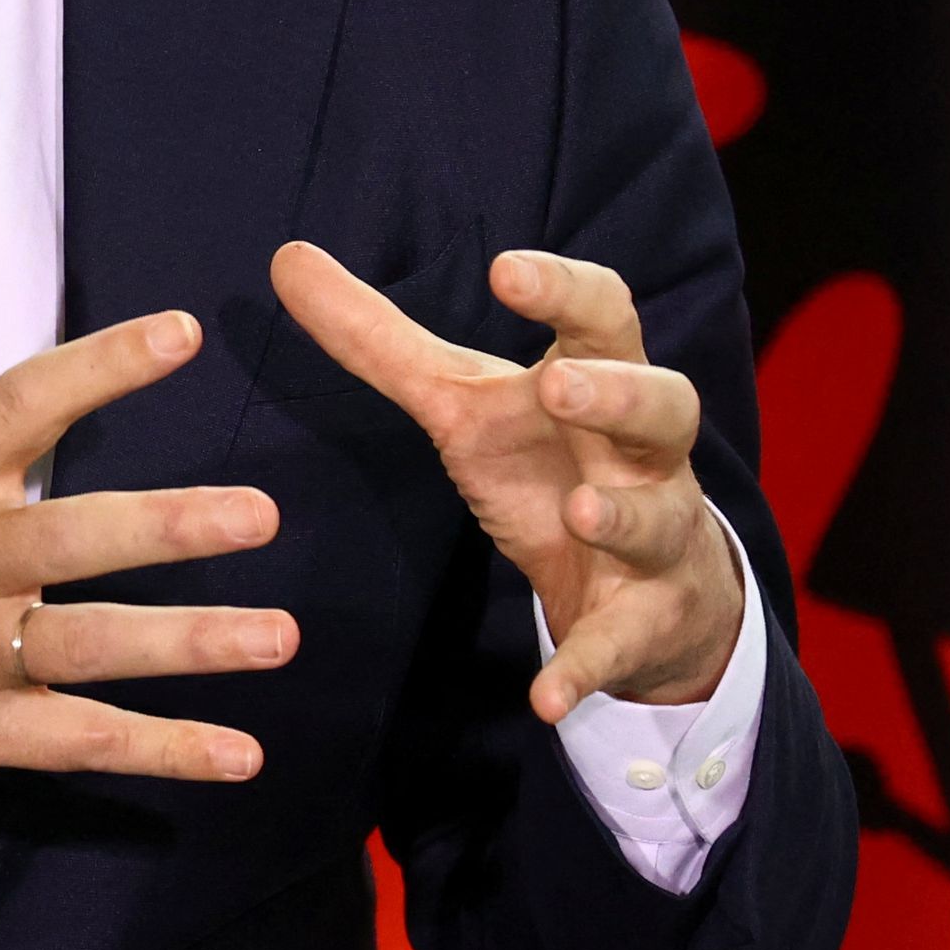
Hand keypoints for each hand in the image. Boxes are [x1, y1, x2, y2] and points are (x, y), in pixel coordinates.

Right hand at [0, 220, 296, 804]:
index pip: (24, 404)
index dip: (102, 366)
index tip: (182, 333)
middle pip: (71, 537)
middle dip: (168, 528)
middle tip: (260, 513)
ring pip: (89, 647)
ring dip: (187, 645)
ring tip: (280, 636)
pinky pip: (74, 741)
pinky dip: (158, 753)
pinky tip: (240, 754)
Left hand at [270, 242, 740, 721]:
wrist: (642, 590)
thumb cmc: (546, 464)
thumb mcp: (462, 402)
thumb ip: (378, 337)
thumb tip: (286, 257)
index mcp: (595, 380)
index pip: (602, 316)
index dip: (563, 289)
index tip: (505, 269)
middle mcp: (640, 454)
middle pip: (662, 405)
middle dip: (617, 396)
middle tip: (558, 386)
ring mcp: (654, 538)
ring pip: (660, 519)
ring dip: (622, 514)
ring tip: (580, 510)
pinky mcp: (642, 623)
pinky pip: (621, 644)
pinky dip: (588, 667)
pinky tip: (546, 693)